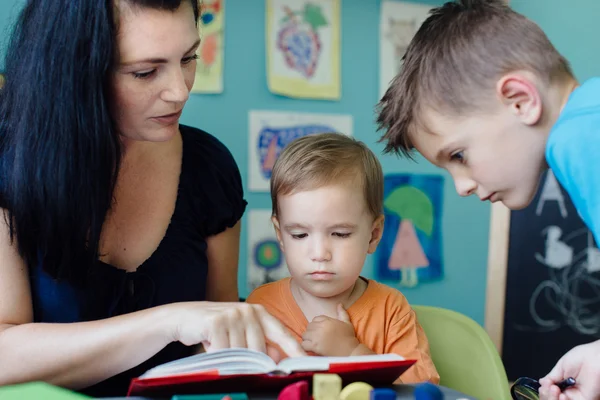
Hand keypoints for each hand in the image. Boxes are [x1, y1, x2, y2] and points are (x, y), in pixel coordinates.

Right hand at [169, 302, 304, 360]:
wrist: (183, 317)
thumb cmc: (215, 329)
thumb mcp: (239, 334)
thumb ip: (260, 344)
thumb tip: (277, 360)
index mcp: (259, 313)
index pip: (282, 334)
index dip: (295, 350)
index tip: (306, 363)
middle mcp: (249, 310)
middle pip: (259, 350)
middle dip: (248, 360)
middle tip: (233, 356)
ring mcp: (233, 314)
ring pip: (241, 353)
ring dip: (229, 356)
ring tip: (218, 346)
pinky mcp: (217, 321)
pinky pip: (224, 352)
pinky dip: (216, 355)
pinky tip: (209, 343)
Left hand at [301, 304, 358, 356]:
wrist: (350, 351)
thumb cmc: (348, 337)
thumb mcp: (347, 323)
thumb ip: (342, 313)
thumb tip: (339, 304)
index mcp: (327, 321)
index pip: (315, 319)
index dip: (317, 325)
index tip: (321, 331)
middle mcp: (320, 327)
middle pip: (309, 326)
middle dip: (312, 331)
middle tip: (316, 338)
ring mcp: (317, 337)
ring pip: (305, 335)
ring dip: (308, 339)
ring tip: (313, 343)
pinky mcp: (315, 346)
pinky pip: (304, 344)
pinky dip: (306, 347)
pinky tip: (310, 348)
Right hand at [539, 339, 599, 399]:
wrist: (594, 357)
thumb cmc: (583, 357)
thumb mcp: (561, 367)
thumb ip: (551, 377)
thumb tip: (541, 382)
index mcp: (564, 384)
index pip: (550, 392)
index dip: (545, 391)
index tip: (544, 385)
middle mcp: (570, 392)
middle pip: (552, 399)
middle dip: (546, 395)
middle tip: (548, 387)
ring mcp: (577, 397)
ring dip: (551, 398)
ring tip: (553, 388)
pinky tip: (561, 394)